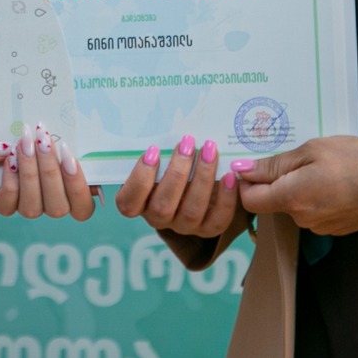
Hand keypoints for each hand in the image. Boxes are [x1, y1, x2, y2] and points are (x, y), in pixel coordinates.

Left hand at [0, 121, 96, 219]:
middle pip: (57, 207)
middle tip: (43, 140)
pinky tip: (11, 157)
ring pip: (32, 207)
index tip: (68, 153)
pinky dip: (10, 180)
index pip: (83, 208)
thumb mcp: (60, 143)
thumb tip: (77, 152)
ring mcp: (30, 208)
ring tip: (25, 142)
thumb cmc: (42, 140)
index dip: (77, 185)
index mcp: (73, 195)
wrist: (11, 141)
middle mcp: (52, 206)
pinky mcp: (7, 206)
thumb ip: (73, 150)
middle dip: (49, 170)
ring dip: (29, 172)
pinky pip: (9, 203)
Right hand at [114, 134, 239, 241]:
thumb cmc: (171, 164)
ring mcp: (183, 226)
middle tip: (187, 142)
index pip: (129, 203)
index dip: (139, 179)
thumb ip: (159, 152)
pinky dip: (225, 198)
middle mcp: (159, 218)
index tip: (153, 150)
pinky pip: (217, 220)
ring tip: (209, 150)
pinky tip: (229, 175)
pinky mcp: (207, 229)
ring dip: (202, 178)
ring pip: (191, 211)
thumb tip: (170, 129)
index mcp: (139, 203)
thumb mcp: (160, 159)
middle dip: (177, 172)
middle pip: (163, 206)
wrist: (196, 184)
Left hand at [232, 136, 357, 236]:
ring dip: (299, 188)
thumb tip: (242, 171)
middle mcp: (301, 218)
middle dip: (279, 181)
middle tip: (300, 159)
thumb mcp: (311, 151)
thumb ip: (274, 164)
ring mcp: (318, 227)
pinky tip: (334, 182)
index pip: (249, 200)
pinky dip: (317, 197)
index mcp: (290, 198)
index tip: (256, 165)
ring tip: (323, 168)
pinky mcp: (334, 229)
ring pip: (294, 206)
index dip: (246, 183)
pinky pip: (313, 212)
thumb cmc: (352, 160)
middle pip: (273, 202)